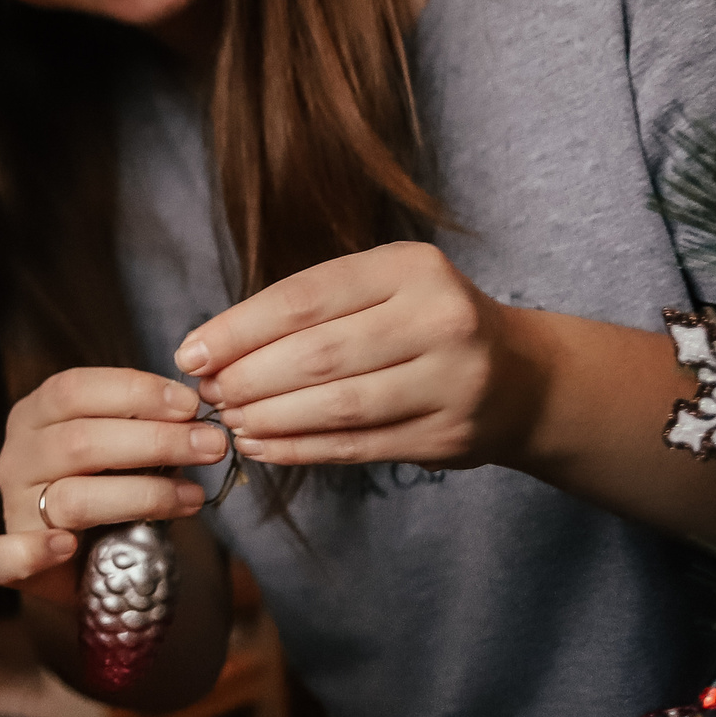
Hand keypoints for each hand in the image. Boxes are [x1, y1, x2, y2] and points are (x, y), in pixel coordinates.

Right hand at [0, 368, 220, 600]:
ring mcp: (13, 507)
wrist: (89, 560)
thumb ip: (143, 428)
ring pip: (71, 497)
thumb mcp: (120, 448)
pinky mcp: (9, 560)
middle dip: (155, 440)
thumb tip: (197, 418)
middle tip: (210, 446)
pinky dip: (34, 552)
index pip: (74, 389)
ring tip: (192, 498)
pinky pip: (5, 556)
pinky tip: (66, 546)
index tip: (190, 404)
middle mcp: (17, 456)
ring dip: (142, 496)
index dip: (134, 393)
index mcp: (35, 415)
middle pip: (78, 441)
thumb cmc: (109, 488)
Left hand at [178, 241, 542, 469]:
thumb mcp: (381, 289)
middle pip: (318, 355)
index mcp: (411, 268)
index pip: (304, 298)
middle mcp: (439, 319)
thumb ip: (308, 310)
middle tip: (208, 394)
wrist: (525, 378)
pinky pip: (358, 446)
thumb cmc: (425, 324)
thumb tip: (212, 350)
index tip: (191, 353)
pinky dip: (301, 448)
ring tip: (230, 421)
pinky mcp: (450, 435)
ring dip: (269, 418)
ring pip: (337, 405)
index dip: (238, 329)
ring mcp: (452, 381)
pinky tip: (263, 446)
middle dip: (248, 378)